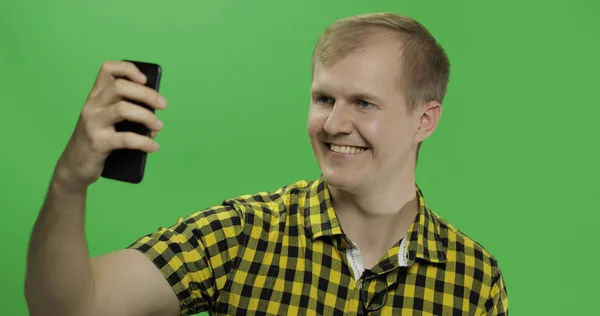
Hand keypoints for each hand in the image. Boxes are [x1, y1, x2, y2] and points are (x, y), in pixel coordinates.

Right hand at [54, 61, 166, 191]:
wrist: (75, 166)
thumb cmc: (99, 139)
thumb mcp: (109, 121)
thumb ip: (129, 113)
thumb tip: (155, 118)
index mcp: (96, 96)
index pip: (107, 69)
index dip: (128, 69)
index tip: (145, 79)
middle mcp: (92, 105)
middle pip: (120, 87)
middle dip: (147, 94)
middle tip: (163, 105)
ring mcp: (93, 123)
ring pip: (123, 109)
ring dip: (147, 117)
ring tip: (159, 126)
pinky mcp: (97, 142)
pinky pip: (126, 139)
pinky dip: (144, 142)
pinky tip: (153, 147)